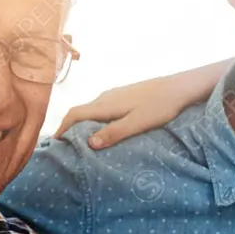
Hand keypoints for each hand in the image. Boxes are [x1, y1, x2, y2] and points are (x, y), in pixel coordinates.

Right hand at [54, 57, 234, 148]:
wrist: (179, 87)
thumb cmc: (160, 106)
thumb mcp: (138, 123)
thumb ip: (114, 132)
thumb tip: (89, 144)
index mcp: (106, 104)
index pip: (75, 114)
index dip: (62, 128)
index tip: (55, 143)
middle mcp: (106, 97)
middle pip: (80, 112)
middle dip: (70, 127)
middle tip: (66, 146)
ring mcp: (116, 94)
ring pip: (92, 109)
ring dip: (83, 123)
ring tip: (82, 140)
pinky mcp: (125, 95)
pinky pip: (102, 108)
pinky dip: (95, 118)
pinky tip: (103, 128)